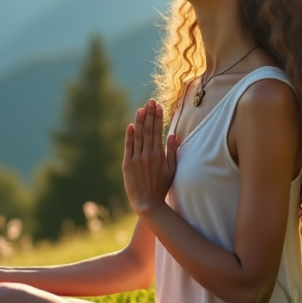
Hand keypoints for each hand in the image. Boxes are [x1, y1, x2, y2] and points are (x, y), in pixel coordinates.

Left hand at [123, 98, 177, 215]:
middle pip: (148, 130)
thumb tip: (174, 135)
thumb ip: (173, 151)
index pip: (158, 131)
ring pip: (138, 136)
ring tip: (141, 108)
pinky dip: (129, 135)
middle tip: (150, 101)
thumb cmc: (162, 186)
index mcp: (159, 155)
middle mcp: (148, 155)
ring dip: (139, 121)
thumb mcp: (172, 169)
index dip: (158, 117)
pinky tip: (131, 125)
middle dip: (149, 114)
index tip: (158, 106)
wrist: (147, 202)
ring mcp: (137, 159)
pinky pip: (128, 147)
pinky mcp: (127, 164)